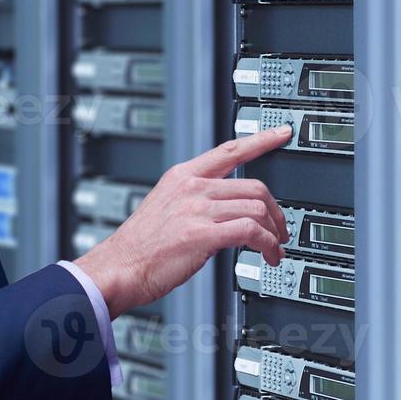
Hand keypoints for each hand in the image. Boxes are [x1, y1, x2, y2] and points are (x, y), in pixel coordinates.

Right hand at [72, 125, 293, 317]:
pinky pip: (250, 232)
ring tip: (274, 248)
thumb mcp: (164, 205)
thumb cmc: (140, 245)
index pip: (229, 150)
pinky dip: (267, 244)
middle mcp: (191, 187)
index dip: (261, 139)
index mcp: (182, 176)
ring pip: (255, 209)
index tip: (281, 132)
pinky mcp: (201, 234)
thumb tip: (226, 207)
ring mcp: (196, 210)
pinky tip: (267, 254)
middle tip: (279, 228)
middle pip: (253, 186)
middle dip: (274, 210)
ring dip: (273, 232)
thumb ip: (194, 199)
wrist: (119, 268)